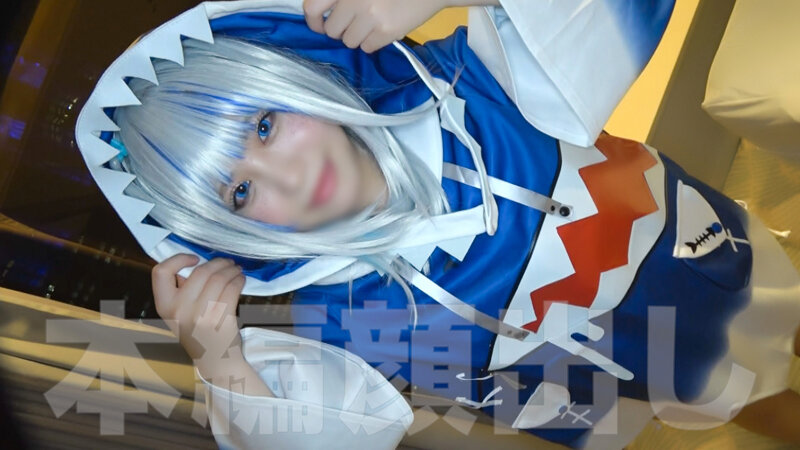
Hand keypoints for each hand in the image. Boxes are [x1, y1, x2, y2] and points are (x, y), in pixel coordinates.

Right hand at [152, 255, 244, 361]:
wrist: (214, 360)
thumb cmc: (199, 332)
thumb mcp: (179, 313)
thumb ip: (181, 290)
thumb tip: (197, 263)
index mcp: (165, 306)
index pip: (160, 272)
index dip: (178, 259)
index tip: (194, 258)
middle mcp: (179, 311)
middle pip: (200, 272)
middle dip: (218, 262)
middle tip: (227, 262)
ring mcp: (200, 316)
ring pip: (219, 278)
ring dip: (231, 270)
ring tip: (236, 270)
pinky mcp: (220, 319)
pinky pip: (232, 289)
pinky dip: (238, 280)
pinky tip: (240, 280)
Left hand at [303, 0, 447, 52]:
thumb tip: (321, 17)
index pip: (312, 8)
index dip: (313, 21)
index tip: (319, 25)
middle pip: (332, 30)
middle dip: (341, 30)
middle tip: (355, 23)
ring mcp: (370, 15)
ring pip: (349, 41)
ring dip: (358, 37)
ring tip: (373, 23)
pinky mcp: (386, 30)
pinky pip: (367, 48)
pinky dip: (373, 42)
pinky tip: (384, 28)